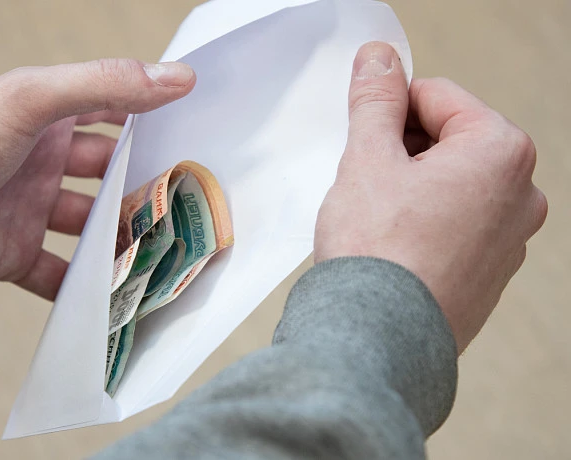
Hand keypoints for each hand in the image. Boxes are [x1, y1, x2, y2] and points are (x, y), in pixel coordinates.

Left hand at [0, 59, 195, 299]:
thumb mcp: (36, 98)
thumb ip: (105, 84)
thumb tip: (179, 77)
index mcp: (51, 123)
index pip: (112, 115)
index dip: (149, 122)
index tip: (192, 135)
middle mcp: (44, 166)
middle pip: (107, 177)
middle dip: (142, 188)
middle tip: (185, 203)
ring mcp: (31, 211)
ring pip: (89, 229)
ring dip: (120, 241)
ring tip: (161, 253)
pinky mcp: (14, 253)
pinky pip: (56, 275)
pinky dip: (81, 289)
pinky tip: (112, 299)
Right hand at [315, 42, 546, 351]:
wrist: (379, 338)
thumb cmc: (379, 251)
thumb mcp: (367, 158)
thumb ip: (376, 101)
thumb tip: (379, 62)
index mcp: (501, 152)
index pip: (436, 96)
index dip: (390, 109)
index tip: (363, 130)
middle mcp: (520, 194)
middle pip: (448, 140)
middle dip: (402, 151)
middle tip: (365, 181)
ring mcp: (510, 239)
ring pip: (450, 184)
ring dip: (411, 187)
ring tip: (376, 219)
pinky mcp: (490, 272)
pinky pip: (455, 225)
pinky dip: (424, 223)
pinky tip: (392, 246)